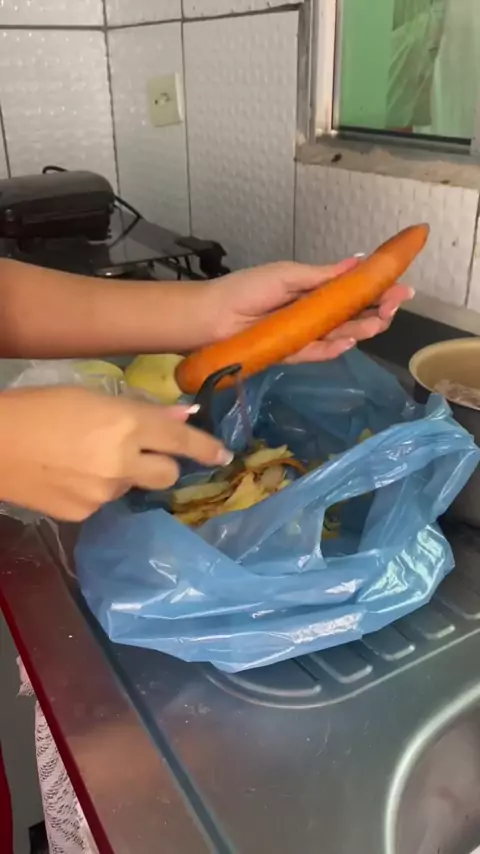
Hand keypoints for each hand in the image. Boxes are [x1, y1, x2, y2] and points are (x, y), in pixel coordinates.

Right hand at [0, 387, 230, 520]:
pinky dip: (97, 489)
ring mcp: (104, 493)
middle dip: (164, 464)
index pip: (181, 440)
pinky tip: (71, 475)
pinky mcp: (85, 514)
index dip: (207, 448)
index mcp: (125, 423)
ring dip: (123, 474)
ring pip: (132, 486)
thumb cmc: (39, 407)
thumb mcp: (91, 396)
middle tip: (142, 451)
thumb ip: (141, 410)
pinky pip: (105, 501)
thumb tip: (181, 417)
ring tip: (86, 458)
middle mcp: (122, 462)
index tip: (224, 455)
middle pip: (168, 473)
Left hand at [207, 259, 413, 361]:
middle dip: (377, 311)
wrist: (211, 318)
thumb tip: (356, 262)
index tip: (400, 286)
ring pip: (341, 336)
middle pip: (352, 316)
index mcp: (312, 290)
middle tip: (393, 306)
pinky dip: (334, 349)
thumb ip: (322, 276)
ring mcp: (304, 335)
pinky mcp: (292, 354)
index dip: (377, 290)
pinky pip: (318, 353)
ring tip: (379, 321)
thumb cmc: (245, 290)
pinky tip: (349, 340)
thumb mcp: (287, 275)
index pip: (352, 292)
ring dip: (362, 329)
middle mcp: (312, 314)